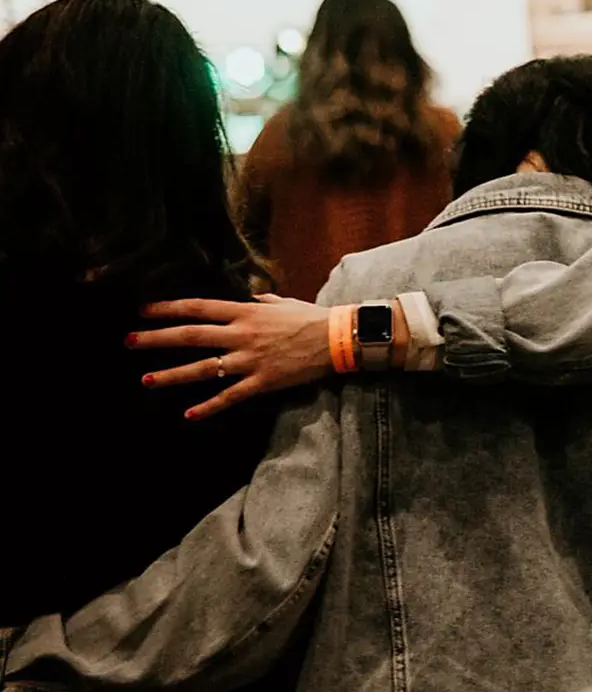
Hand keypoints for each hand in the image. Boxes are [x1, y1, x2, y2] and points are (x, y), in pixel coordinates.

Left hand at [130, 295, 333, 418]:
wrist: (338, 339)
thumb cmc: (312, 317)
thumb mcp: (283, 303)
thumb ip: (262, 301)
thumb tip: (249, 299)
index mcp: (246, 312)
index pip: (198, 308)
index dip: (168, 309)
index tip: (143, 311)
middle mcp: (242, 335)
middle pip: (191, 336)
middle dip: (157, 339)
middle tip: (129, 341)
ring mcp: (250, 360)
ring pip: (203, 369)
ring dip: (172, 375)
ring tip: (146, 380)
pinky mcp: (261, 382)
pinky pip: (229, 396)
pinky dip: (208, 407)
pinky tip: (188, 415)